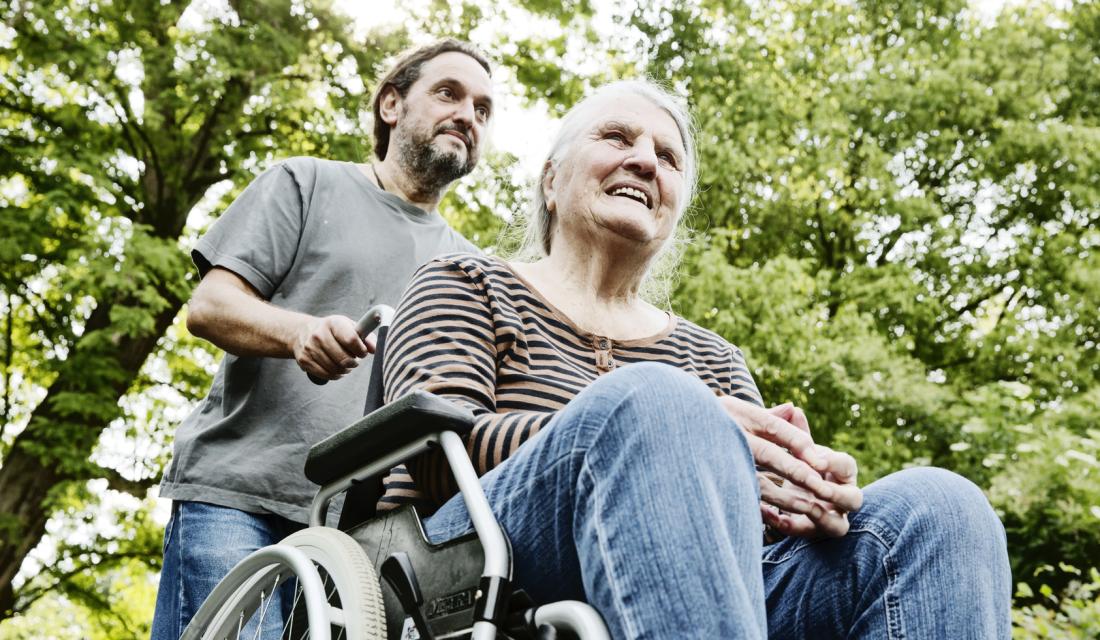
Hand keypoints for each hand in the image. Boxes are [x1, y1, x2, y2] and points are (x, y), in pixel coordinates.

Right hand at [292, 315, 374, 380]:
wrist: (303, 332)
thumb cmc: (333, 330)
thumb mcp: (349, 327)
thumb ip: (366, 337)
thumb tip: (375, 349)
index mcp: (333, 323)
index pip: (351, 339)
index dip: (361, 350)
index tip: (362, 352)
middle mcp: (319, 334)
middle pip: (344, 358)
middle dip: (353, 363)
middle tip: (354, 361)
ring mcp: (309, 348)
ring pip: (335, 369)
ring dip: (345, 370)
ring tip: (345, 364)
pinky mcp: (304, 360)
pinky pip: (326, 375)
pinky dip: (335, 375)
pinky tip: (336, 369)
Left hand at [760, 403, 859, 535]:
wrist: (794, 490)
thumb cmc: (802, 463)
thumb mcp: (800, 449)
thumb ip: (797, 433)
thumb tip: (792, 409)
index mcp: (842, 472)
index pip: (848, 465)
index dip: (835, 464)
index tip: (818, 460)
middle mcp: (843, 497)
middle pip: (854, 500)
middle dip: (836, 494)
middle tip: (817, 489)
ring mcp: (831, 517)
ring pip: (838, 526)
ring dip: (819, 516)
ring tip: (797, 506)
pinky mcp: (814, 532)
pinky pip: (805, 533)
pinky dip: (787, 525)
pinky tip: (767, 513)